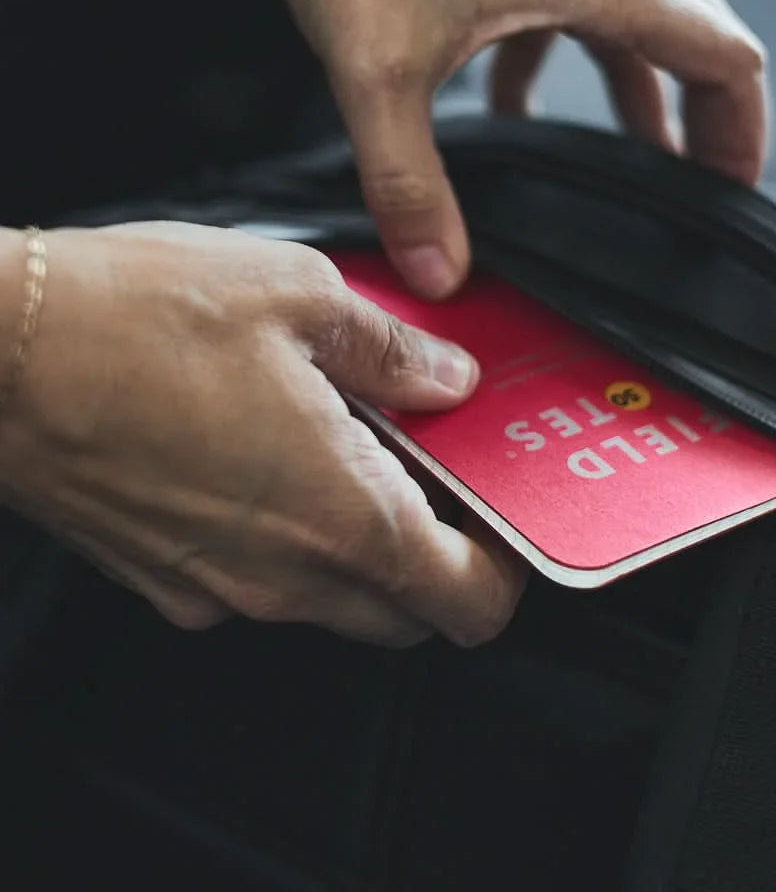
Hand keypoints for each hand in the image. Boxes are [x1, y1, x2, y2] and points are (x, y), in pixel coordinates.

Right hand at [0, 224, 526, 645]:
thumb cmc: (137, 317)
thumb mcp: (302, 297)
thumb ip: (394, 352)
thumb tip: (448, 379)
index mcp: (343, 514)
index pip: (468, 599)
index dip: (505, 568)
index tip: (505, 516)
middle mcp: (284, 574)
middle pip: (408, 611)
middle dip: (441, 557)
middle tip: (438, 474)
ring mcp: (218, 587)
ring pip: (335, 601)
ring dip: (366, 545)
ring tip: (356, 448)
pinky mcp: (164, 576)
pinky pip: (260, 582)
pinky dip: (292, 540)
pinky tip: (275, 457)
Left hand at [198, 0, 768, 297]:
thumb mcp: (376, 69)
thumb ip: (410, 183)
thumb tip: (438, 275)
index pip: (728, 62)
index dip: (741, 138)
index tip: (730, 196)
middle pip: (701, 37)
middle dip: (700, 120)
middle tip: (686, 191)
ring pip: (644, 11)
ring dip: (641, 86)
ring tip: (624, 157)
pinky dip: (579, 47)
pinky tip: (516, 97)